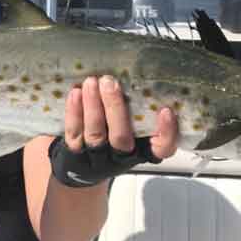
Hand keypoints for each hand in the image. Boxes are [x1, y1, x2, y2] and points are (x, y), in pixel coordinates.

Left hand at [49, 75, 178, 187]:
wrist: (83, 167)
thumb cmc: (114, 135)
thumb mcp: (132, 127)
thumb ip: (138, 109)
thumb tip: (138, 73)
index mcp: (142, 149)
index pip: (162, 148)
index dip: (167, 133)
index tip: (166, 110)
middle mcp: (121, 156)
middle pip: (121, 138)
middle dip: (115, 108)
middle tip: (110, 82)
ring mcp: (97, 156)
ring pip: (95, 134)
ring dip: (93, 106)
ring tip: (92, 83)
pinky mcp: (75, 153)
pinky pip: (74, 133)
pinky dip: (74, 112)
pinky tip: (76, 93)